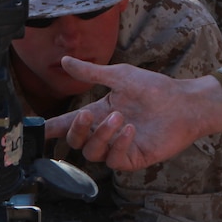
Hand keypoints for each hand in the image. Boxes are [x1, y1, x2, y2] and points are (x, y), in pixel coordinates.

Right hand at [44, 59, 221, 171]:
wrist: (184, 102)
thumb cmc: (155, 88)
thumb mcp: (120, 76)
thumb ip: (91, 72)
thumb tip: (64, 60)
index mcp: (99, 113)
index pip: (68, 124)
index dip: (51, 129)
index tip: (37, 129)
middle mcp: (105, 132)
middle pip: (75, 142)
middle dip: (76, 130)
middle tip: (88, 114)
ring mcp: (119, 147)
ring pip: (92, 153)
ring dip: (101, 135)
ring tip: (120, 117)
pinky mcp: (134, 157)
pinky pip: (114, 160)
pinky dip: (118, 145)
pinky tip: (130, 129)